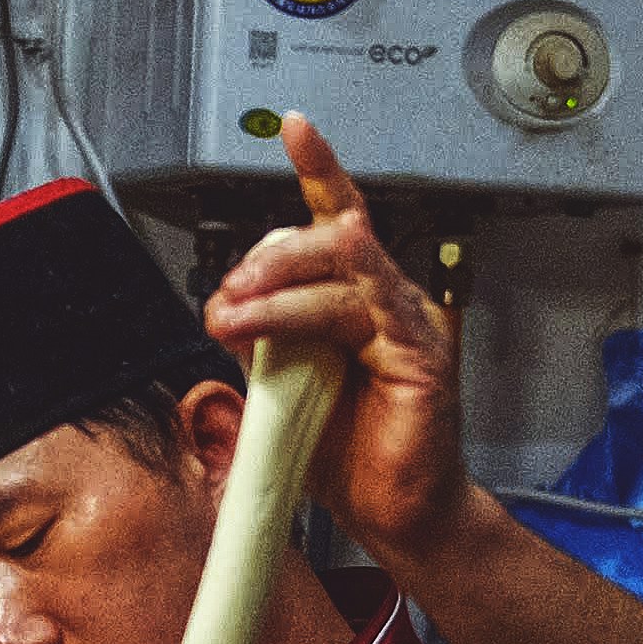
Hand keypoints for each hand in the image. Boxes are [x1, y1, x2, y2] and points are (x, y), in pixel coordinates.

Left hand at [200, 116, 474, 568]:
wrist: (396, 514)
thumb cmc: (351, 456)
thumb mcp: (285, 388)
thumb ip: (262, 344)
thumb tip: (225, 311)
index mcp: (361, 298)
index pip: (339, 218)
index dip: (320, 169)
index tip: (294, 129)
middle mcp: (390, 298)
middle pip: (329, 234)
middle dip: (265, 257)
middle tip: (224, 298)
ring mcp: (409, 320)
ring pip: (342, 264)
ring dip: (274, 285)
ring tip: (232, 316)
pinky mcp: (418, 351)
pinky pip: (360, 310)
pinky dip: (303, 314)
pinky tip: (270, 332)